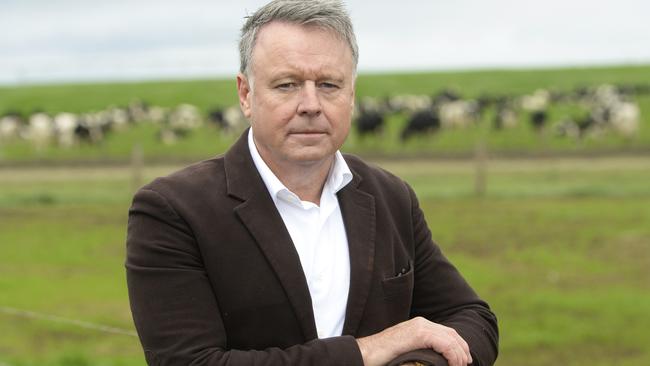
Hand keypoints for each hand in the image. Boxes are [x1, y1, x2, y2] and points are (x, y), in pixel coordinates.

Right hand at [356, 317, 471, 365]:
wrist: (366, 353)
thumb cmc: (383, 356)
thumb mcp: (407, 351)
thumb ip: (420, 350)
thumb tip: (433, 359)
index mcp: (419, 325)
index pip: (447, 333)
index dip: (459, 346)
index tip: (463, 361)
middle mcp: (422, 323)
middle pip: (452, 334)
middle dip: (462, 350)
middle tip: (466, 364)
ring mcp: (420, 326)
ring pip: (451, 338)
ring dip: (459, 354)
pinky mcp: (418, 334)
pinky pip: (444, 343)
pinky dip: (453, 354)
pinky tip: (454, 364)